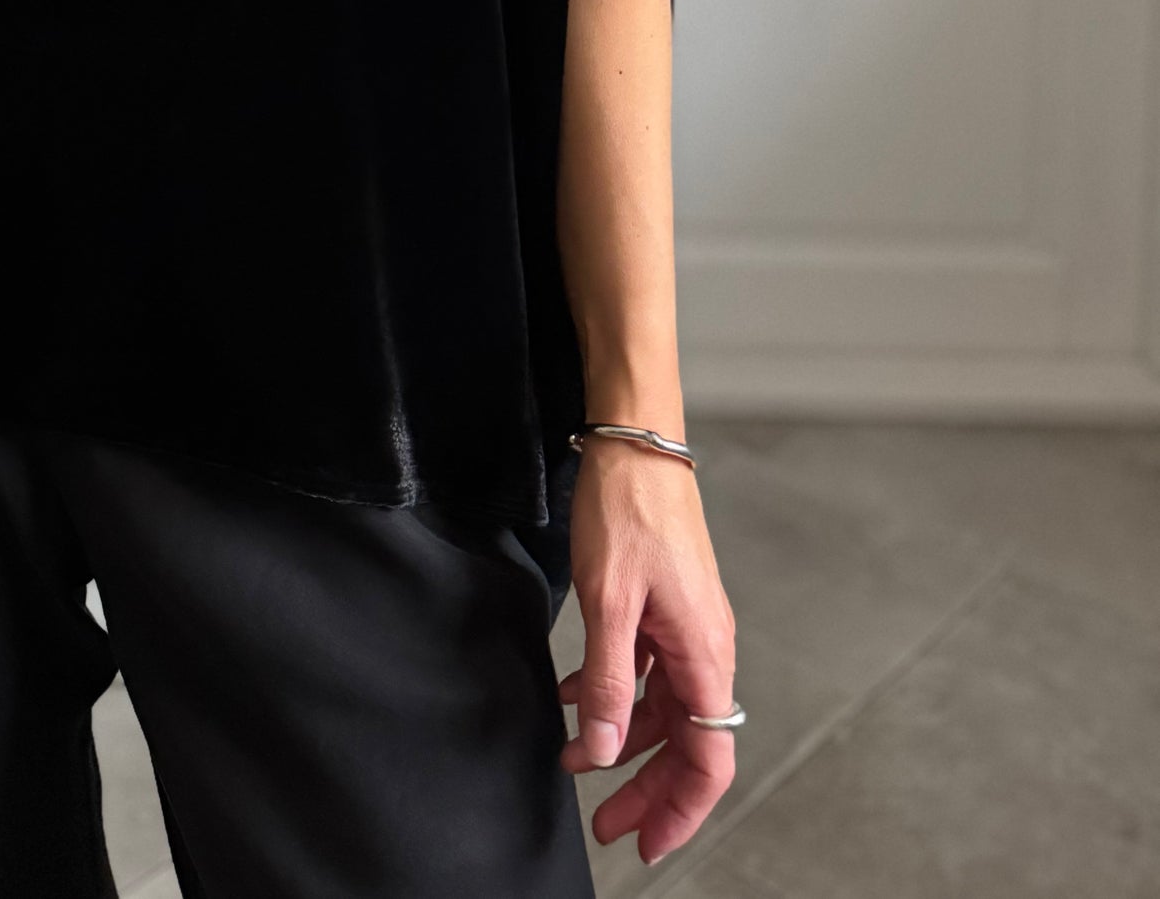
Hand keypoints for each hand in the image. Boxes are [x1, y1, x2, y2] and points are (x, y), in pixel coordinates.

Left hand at [557, 441, 738, 866]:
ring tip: (575, 760)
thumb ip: (607, 679)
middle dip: (646, 788)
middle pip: (686, 742)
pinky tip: (571, 697)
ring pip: (663, 708)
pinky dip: (612, 691)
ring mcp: (685, 625)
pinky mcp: (664, 605)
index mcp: (705, 652)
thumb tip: (604, 748)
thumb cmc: (627, 509)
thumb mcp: (608, 600)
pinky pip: (645, 668)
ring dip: (622, 740)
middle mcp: (705, 646)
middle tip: (604, 823)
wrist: (634, 440)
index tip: (645, 840)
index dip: (680, 808)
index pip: (710, 757)